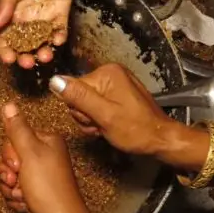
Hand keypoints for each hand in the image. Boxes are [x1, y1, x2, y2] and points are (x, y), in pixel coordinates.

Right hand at [0, 0, 73, 68]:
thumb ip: (5, 1)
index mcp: (9, 12)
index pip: (5, 37)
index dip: (5, 50)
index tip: (8, 58)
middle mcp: (25, 19)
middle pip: (23, 45)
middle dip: (25, 57)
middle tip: (28, 63)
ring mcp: (43, 17)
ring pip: (41, 42)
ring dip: (42, 52)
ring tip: (44, 56)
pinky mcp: (60, 13)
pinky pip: (59, 31)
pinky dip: (59, 39)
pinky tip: (57, 40)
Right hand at [0, 102, 97, 212]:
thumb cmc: (48, 187)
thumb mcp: (30, 153)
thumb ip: (17, 128)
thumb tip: (8, 104)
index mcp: (47, 141)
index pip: (14, 137)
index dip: (10, 153)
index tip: (17, 164)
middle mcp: (44, 155)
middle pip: (9, 156)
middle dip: (8, 172)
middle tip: (17, 180)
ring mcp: (39, 175)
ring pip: (8, 175)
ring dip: (10, 187)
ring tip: (22, 194)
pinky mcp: (33, 192)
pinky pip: (13, 190)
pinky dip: (15, 198)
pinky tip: (25, 203)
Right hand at [48, 64, 175, 155]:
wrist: (159, 140)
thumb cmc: (136, 130)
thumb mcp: (104, 115)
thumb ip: (78, 97)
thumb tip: (54, 81)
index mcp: (107, 73)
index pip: (72, 88)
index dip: (79, 109)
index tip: (95, 119)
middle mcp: (110, 73)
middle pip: (78, 96)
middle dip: (86, 115)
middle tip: (102, 124)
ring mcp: (114, 84)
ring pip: (85, 104)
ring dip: (91, 120)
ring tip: (106, 127)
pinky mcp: (116, 94)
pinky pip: (95, 105)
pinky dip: (99, 119)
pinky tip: (108, 126)